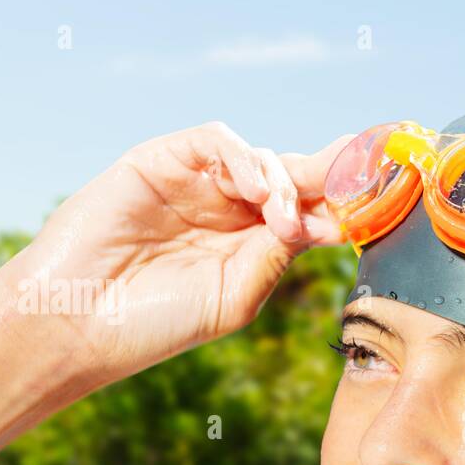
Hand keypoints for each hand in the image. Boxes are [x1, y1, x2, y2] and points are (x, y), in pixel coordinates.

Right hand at [0, 122, 353, 388]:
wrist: (80, 321)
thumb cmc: (155, 322)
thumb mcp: (237, 295)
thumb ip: (279, 253)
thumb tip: (327, 218)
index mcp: (252, 246)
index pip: (311, 213)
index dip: (346, 203)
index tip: (384, 201)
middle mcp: (230, 211)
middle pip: (295, 178)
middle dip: (331, 178)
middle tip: (363, 181)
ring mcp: (197, 184)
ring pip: (262, 158)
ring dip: (286, 182)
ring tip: (285, 220)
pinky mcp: (162, 160)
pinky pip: (216, 141)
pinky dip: (245, 159)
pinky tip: (257, 193)